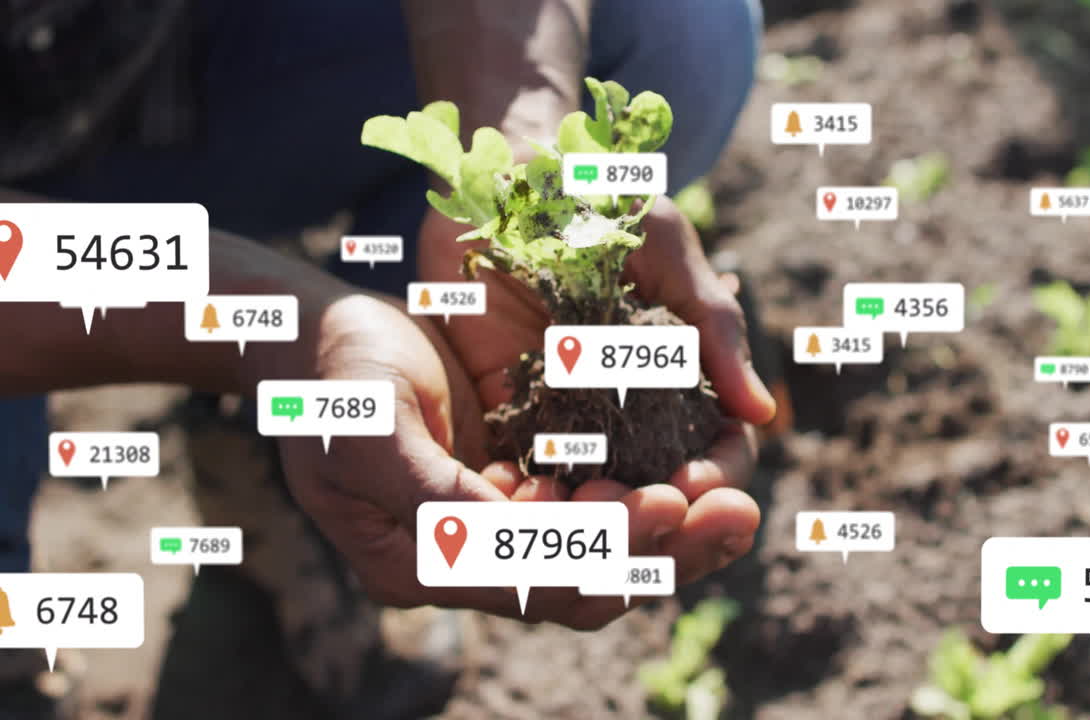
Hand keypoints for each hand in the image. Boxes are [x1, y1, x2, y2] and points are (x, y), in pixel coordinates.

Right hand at [257, 289, 699, 626]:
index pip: (532, 577)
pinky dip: (643, 494)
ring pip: (600, 549)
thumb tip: (518, 547)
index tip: (670, 501)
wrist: (317, 337)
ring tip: (735, 499)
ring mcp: (496, 524)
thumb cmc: (332, 379)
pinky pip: (594, 506)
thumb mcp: (370, 434)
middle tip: (739, 514)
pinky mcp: (517, 483)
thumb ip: (436, 498)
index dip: (606, 549)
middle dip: (665, 550)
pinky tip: (693, 466)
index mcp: (422, 563)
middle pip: (583, 580)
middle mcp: (467, 560)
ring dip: (670, 530)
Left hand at [418, 194, 776, 603]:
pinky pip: (528, 477)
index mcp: (684, 377)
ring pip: (600, 496)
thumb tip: (761, 413)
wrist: (502, 184)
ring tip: (583, 518)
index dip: (717, 474)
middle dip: (661, 512)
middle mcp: (635, 411)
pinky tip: (527, 505)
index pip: (719, 447)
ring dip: (598, 518)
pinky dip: (532, 499)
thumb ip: (713, 325)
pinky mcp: (511, 420)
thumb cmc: (597, 203)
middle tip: (639, 516)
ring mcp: (574, 421)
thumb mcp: (666, 249)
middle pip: (664, 488)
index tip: (697, 484)